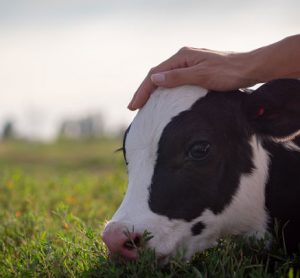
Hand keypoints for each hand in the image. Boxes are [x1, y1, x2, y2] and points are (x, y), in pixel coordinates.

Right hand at [127, 47, 257, 109]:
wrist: (249, 69)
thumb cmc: (228, 73)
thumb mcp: (201, 75)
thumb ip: (177, 77)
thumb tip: (154, 79)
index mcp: (182, 57)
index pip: (154, 74)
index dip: (142, 90)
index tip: (133, 106)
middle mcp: (183, 59)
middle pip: (157, 75)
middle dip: (144, 91)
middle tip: (134, 107)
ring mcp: (189, 65)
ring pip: (165, 78)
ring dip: (152, 91)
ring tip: (143, 104)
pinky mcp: (195, 71)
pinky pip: (174, 81)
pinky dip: (164, 90)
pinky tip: (162, 98)